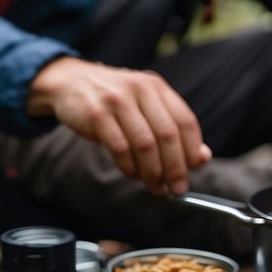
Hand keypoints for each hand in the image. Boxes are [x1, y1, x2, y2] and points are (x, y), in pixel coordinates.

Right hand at [26, 56, 212, 195]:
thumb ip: (172, 127)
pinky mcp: (96, 114)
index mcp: (156, 87)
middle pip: (167, 135)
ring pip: (144, 144)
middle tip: (177, 189)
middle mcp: (140, 90)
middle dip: (175, 168)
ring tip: (155, 187)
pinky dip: (129, 167)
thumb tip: (201, 158)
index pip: (185, 121)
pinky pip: (119, 148)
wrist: (70, 82)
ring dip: (153, 172)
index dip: (192, 150)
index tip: (193, 170)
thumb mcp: (144, 105)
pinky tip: (131, 174)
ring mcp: (117, 101)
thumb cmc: (112, 99)